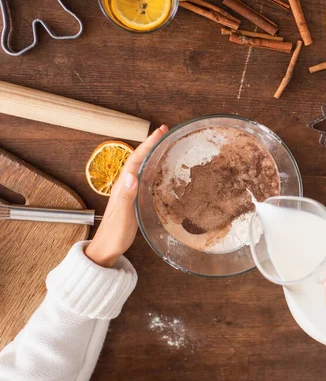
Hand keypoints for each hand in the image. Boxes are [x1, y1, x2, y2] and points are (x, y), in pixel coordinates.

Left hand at [85, 125, 168, 267]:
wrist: (106, 249)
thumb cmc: (114, 234)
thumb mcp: (123, 216)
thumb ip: (126, 196)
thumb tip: (131, 175)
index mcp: (123, 186)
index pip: (136, 159)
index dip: (148, 144)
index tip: (160, 131)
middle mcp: (124, 185)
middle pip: (138, 158)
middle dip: (151, 143)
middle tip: (165, 132)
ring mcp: (128, 191)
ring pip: (140, 166)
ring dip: (151, 153)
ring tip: (164, 145)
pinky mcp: (132, 199)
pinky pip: (143, 177)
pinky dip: (151, 168)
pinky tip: (158, 170)